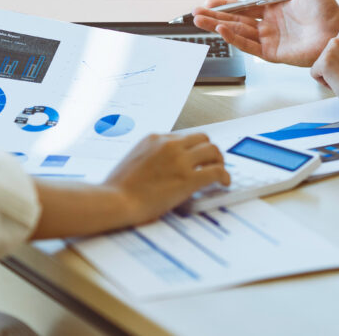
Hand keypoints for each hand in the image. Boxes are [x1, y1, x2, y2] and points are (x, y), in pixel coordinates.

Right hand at [104, 133, 229, 224]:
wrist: (114, 201)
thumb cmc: (118, 188)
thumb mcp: (133, 160)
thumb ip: (150, 156)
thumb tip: (163, 164)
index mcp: (154, 138)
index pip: (183, 137)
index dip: (192, 149)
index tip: (195, 159)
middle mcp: (169, 144)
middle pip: (202, 139)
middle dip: (209, 151)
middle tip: (212, 162)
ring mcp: (180, 160)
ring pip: (213, 151)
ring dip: (219, 161)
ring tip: (220, 171)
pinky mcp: (188, 179)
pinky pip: (216, 171)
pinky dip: (225, 176)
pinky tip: (224, 183)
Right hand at [192, 0, 338, 66]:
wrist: (338, 28)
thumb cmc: (327, 5)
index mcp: (274, 8)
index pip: (244, 7)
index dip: (226, 5)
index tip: (209, 2)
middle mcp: (270, 25)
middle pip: (236, 21)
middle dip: (215, 17)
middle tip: (196, 14)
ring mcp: (270, 39)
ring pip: (238, 33)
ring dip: (218, 27)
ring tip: (200, 22)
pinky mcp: (274, 53)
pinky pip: (250, 46)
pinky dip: (234, 39)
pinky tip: (222, 30)